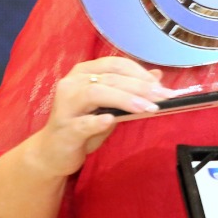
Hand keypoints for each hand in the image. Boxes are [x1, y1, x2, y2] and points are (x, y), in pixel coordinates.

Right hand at [30, 57, 169, 177]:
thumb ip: (129, 91)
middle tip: (163, 98)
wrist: (53, 152)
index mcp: (84, 73)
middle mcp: (72, 83)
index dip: (140, 73)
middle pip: (110, 78)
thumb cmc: (83, 127)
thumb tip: (157, 75)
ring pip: (96, 93)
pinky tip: (110, 120)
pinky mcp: (64, 128)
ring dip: (124, 99)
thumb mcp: (109, 106)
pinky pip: (81, 123)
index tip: (162, 86)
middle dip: (140, 87)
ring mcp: (65, 105)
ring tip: (147, 108)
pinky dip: (96, 121)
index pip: (116, 64)